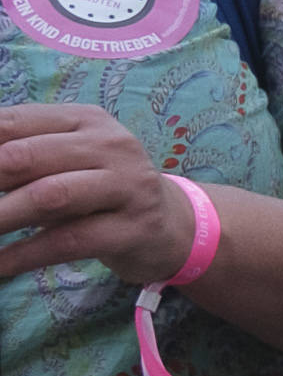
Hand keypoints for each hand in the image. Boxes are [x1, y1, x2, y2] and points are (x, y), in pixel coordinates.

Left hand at [0, 107, 197, 286]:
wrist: (172, 226)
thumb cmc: (101, 190)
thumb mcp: (66, 161)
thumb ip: (20, 157)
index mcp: (83, 120)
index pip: (12, 122)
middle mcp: (109, 145)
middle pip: (25, 157)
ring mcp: (126, 186)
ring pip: (48, 196)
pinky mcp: (133, 229)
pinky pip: (67, 242)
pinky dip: (22, 255)